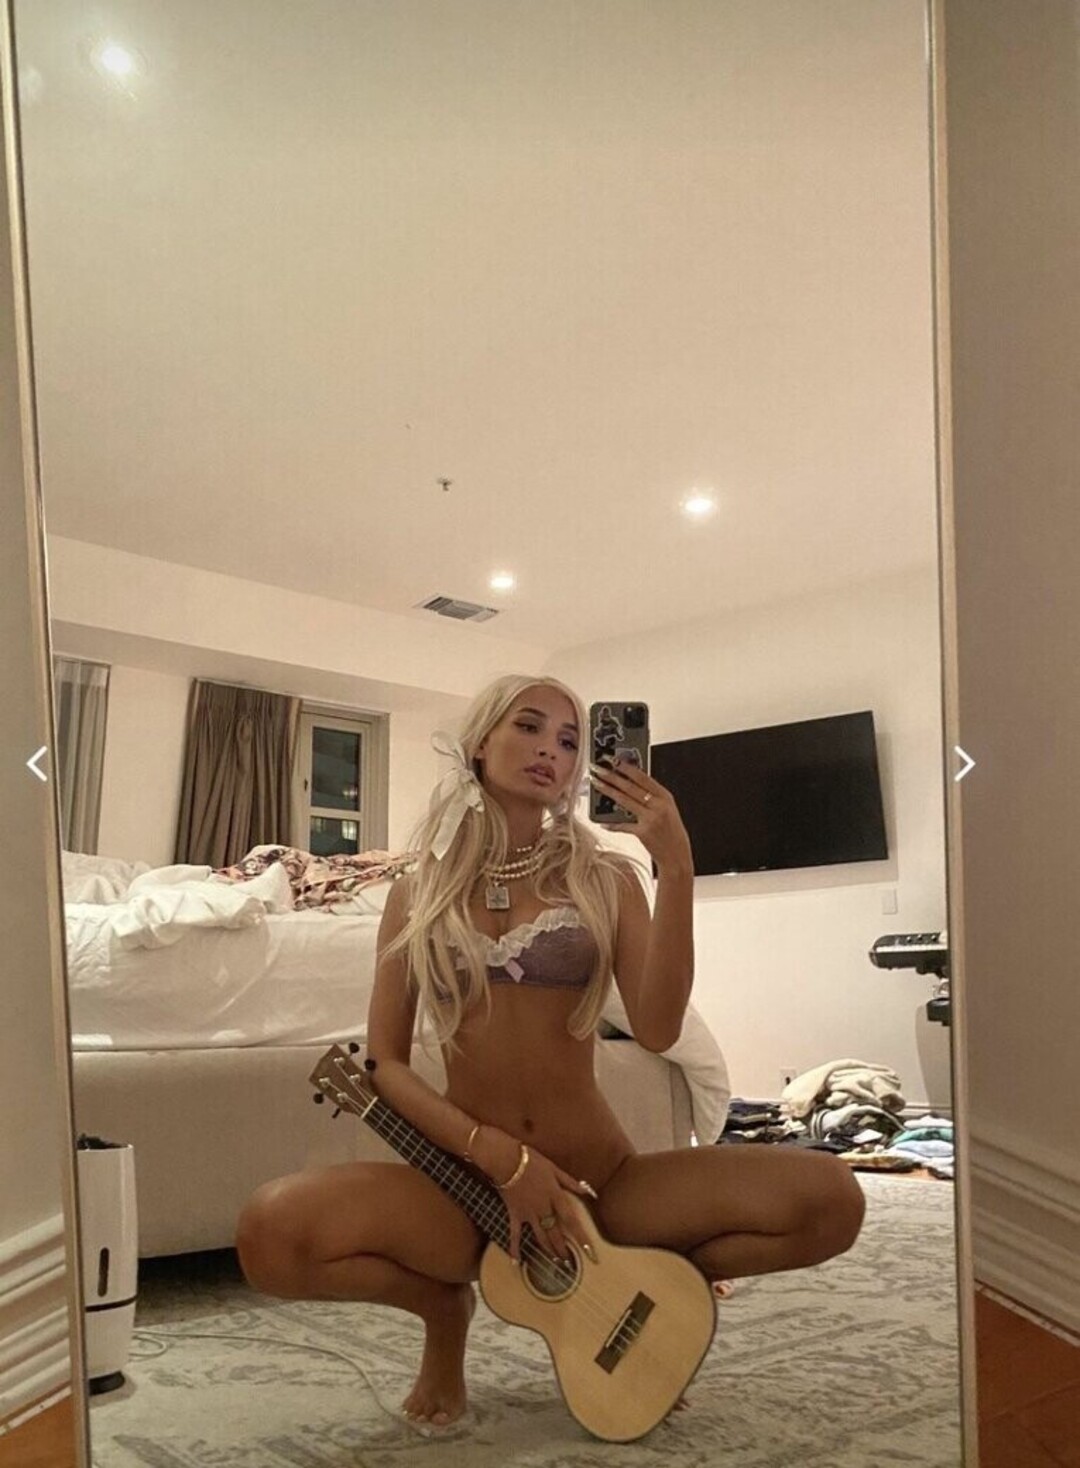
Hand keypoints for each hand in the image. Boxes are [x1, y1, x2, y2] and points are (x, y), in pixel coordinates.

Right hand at [477, 1132, 595, 1265]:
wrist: (506, 1160)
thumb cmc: (531, 1161)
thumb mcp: (554, 1168)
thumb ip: (571, 1182)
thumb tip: (589, 1191)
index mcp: (555, 1196)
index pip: (572, 1221)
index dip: (582, 1237)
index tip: (591, 1252)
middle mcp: (544, 1209)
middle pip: (556, 1234)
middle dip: (564, 1250)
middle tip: (570, 1263)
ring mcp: (529, 1214)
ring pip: (541, 1237)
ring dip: (549, 1250)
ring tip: (556, 1261)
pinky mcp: (515, 1215)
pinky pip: (515, 1235)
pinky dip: (515, 1249)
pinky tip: (517, 1262)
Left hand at [589, 758, 692, 872]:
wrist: (677, 856)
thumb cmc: (671, 833)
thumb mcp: (667, 810)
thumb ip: (652, 798)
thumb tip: (628, 786)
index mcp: (665, 797)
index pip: (643, 777)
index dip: (626, 767)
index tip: (613, 759)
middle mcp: (659, 806)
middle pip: (630, 787)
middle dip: (611, 776)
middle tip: (597, 769)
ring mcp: (651, 819)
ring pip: (624, 800)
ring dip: (607, 791)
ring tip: (596, 784)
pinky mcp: (643, 833)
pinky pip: (623, 825)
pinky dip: (612, 824)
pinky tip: (603, 822)